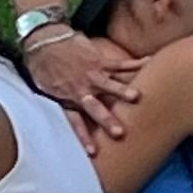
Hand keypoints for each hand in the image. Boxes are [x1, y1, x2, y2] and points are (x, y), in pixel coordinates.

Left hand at [22, 25, 142, 137]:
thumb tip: (58, 123)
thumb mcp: (45, 89)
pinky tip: (149, 63)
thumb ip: (59, 105)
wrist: (43, 40)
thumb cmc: (44, 66)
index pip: (76, 122)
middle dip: (107, 120)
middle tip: (119, 132)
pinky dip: (136, 64)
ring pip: (110, 85)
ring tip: (137, 98)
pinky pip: (120, 65)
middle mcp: (82, 89)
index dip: (84, 137)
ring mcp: (92, 75)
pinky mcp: (100, 61)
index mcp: (68, 99)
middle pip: (96, 108)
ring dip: (123, 91)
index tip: (93, 152)